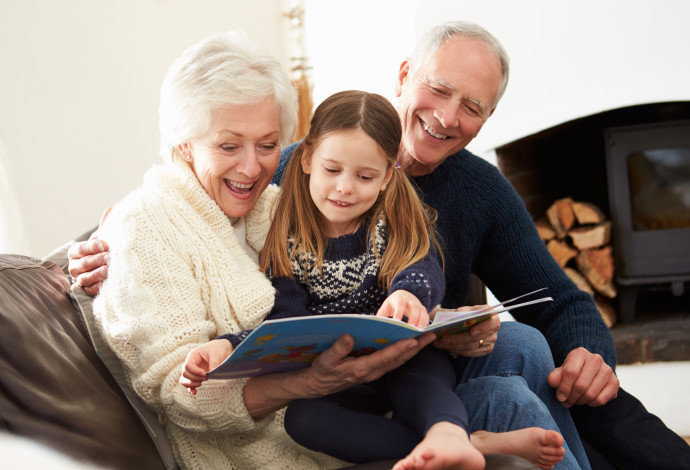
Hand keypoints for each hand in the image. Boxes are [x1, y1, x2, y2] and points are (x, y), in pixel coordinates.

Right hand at [67, 207, 111, 294]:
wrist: (108, 269)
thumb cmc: (105, 251)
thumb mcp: (105, 238)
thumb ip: (106, 226)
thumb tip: (112, 209)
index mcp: (76, 251)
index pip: (81, 248)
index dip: (92, 246)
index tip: (105, 244)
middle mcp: (74, 266)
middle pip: (83, 263)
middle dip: (97, 260)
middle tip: (110, 257)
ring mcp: (79, 279)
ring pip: (85, 278)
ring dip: (98, 273)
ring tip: (110, 270)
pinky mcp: (86, 291)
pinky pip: (89, 290)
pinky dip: (98, 287)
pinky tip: (107, 284)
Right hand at [180, 339, 232, 394]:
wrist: (222, 350)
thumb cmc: (218, 349)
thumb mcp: (216, 354)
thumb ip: (214, 363)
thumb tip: (211, 372)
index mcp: (193, 355)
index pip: (188, 365)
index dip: (195, 372)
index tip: (205, 374)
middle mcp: (190, 363)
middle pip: (185, 373)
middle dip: (195, 378)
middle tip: (207, 377)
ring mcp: (192, 370)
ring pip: (184, 380)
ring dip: (191, 384)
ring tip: (200, 384)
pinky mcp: (196, 376)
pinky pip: (189, 384)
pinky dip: (190, 388)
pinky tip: (194, 392)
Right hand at [303, 332, 435, 397]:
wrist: (320, 385)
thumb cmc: (323, 370)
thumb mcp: (326, 359)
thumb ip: (338, 349)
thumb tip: (349, 337)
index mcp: (362, 368)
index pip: (385, 357)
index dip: (400, 348)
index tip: (413, 340)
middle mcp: (373, 371)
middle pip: (399, 359)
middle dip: (416, 347)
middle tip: (431, 335)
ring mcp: (375, 371)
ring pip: (399, 360)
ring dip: (414, 350)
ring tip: (427, 338)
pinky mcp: (374, 369)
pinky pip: (394, 361)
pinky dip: (405, 352)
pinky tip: (412, 345)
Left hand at [376, 290, 429, 327]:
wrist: (404, 295)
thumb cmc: (393, 304)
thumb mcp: (385, 307)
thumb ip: (382, 316)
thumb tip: (377, 326)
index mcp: (399, 299)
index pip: (399, 305)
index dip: (399, 312)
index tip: (397, 321)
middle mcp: (410, 301)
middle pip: (414, 307)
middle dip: (413, 317)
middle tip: (411, 327)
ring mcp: (418, 305)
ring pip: (422, 311)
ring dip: (422, 320)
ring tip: (420, 330)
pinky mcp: (423, 310)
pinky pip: (426, 315)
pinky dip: (426, 322)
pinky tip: (423, 330)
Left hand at [433, 307, 499, 356]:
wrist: (469, 321)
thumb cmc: (467, 313)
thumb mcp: (466, 309)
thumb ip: (463, 311)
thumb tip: (459, 312)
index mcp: (492, 315)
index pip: (492, 323)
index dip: (482, 328)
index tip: (471, 332)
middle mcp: (493, 329)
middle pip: (477, 338)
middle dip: (458, 339)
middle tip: (444, 338)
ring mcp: (490, 341)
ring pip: (470, 347)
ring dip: (454, 345)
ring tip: (440, 342)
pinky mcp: (485, 349)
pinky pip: (469, 353)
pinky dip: (456, 350)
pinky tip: (446, 346)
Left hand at [547, 347, 618, 406]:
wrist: (589, 370)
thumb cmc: (572, 371)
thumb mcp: (561, 371)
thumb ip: (555, 376)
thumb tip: (552, 381)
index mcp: (580, 353)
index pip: (571, 372)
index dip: (564, 388)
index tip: (559, 397)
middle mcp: (596, 359)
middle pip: (581, 385)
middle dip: (571, 397)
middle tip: (566, 402)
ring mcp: (607, 370)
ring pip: (591, 394)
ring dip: (580, 401)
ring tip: (574, 400)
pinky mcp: (615, 382)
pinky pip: (601, 400)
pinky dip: (591, 404)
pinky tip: (586, 400)